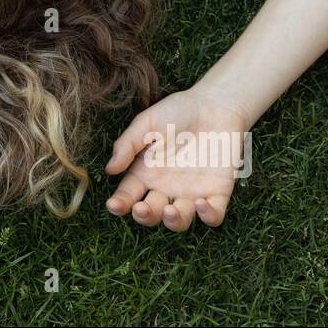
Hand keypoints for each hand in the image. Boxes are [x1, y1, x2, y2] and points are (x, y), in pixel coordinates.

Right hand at [105, 89, 250, 230]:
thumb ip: (128, 144)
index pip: (128, 196)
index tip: (114, 205)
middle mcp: (166, 188)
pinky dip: (208, 216)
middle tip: (142, 208)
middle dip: (145, 216)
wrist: (215, 105)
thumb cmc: (177, 111)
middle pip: (151, 213)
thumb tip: (110, 169)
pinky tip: (202, 203)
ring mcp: (191, 193)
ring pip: (179, 221)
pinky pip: (213, 216)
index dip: (119, 204)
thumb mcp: (147, 123)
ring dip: (173, 222)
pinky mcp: (217, 193)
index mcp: (146, 173)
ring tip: (170, 211)